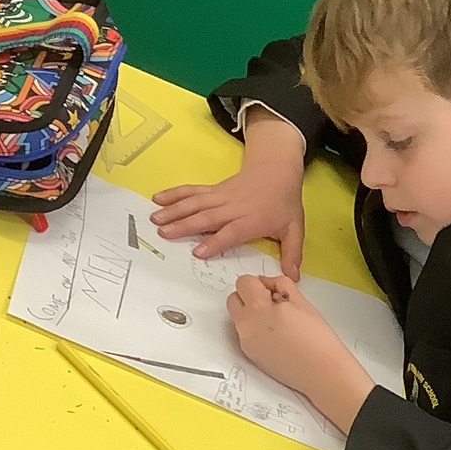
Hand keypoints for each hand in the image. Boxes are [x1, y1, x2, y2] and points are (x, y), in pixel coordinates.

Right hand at [152, 113, 306, 272]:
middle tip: (165, 234)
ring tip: (155, 219)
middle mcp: (234, 207)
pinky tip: (158, 198)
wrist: (278, 170)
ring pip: (195, 203)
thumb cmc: (285, 202)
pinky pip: (193, 191)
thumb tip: (292, 279)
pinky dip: (175, 194)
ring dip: (174, 210)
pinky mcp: (214, 189)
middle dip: (185, 225)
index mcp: (253, 219)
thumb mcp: (295, 229)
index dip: (216, 241)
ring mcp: (222, 196)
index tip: (198, 252)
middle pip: (207, 217)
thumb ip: (292, 254)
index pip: (232, 231)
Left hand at [227, 273, 373, 433]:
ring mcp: (246, 343)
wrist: (322, 372)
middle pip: (233, 299)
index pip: (243, 282)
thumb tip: (268, 284)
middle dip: (248, 297)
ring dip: (250, 314)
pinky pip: (246, 335)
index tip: (272, 291)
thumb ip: (280, 285)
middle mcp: (246, 326)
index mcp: (258, 309)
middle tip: (271, 303)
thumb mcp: (302, 301)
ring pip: (238, 318)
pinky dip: (255, 330)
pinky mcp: (251, 356)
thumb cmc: (317, 339)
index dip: (259, 283)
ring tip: (276, 322)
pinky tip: (277, 337)